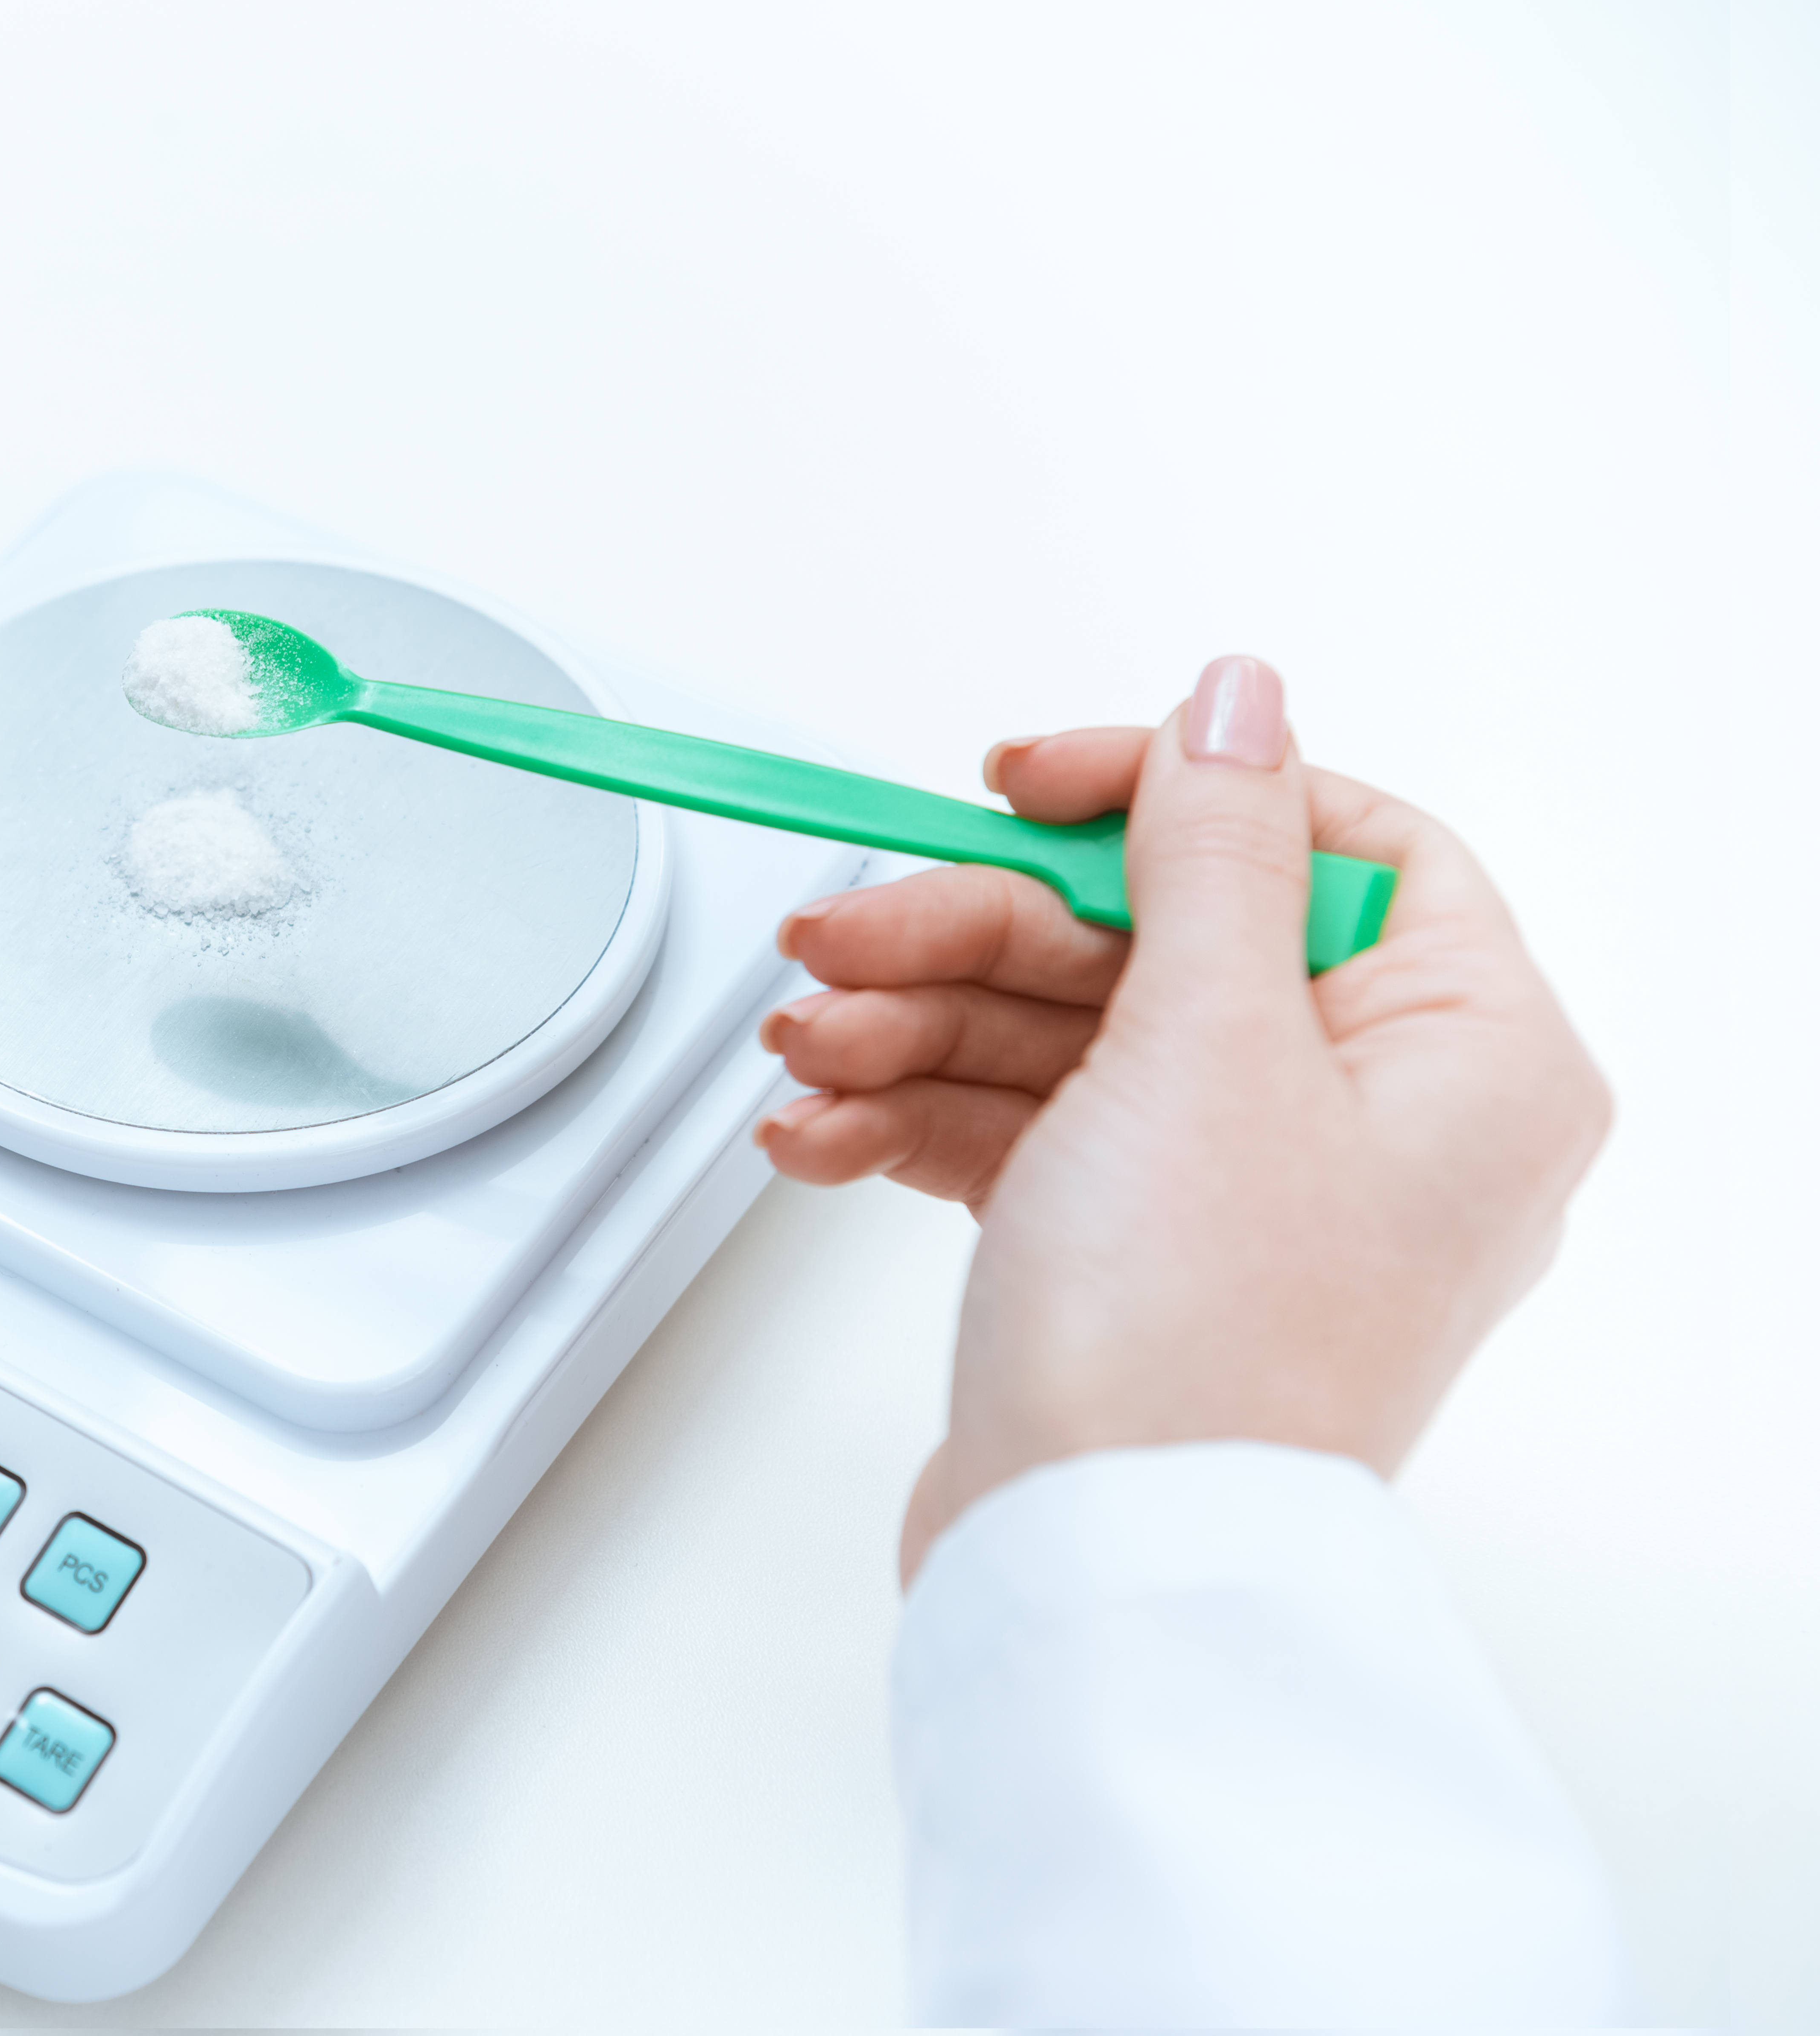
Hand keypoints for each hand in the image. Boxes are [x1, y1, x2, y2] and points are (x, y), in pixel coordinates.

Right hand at [755, 658, 1608, 1581]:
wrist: (1098, 1571)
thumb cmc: (1199, 1348)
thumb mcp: (1209, 1037)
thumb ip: (1212, 849)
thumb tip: (1239, 699)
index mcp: (1464, 1055)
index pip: (1326, 843)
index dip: (1161, 792)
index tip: (1024, 784)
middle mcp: (1371, 1119)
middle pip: (1151, 940)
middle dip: (969, 937)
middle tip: (841, 936)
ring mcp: (1245, 1191)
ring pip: (1063, 1037)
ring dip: (911, 1027)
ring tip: (806, 1047)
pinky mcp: (1134, 1252)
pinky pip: (1023, 1135)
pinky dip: (913, 1119)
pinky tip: (820, 1129)